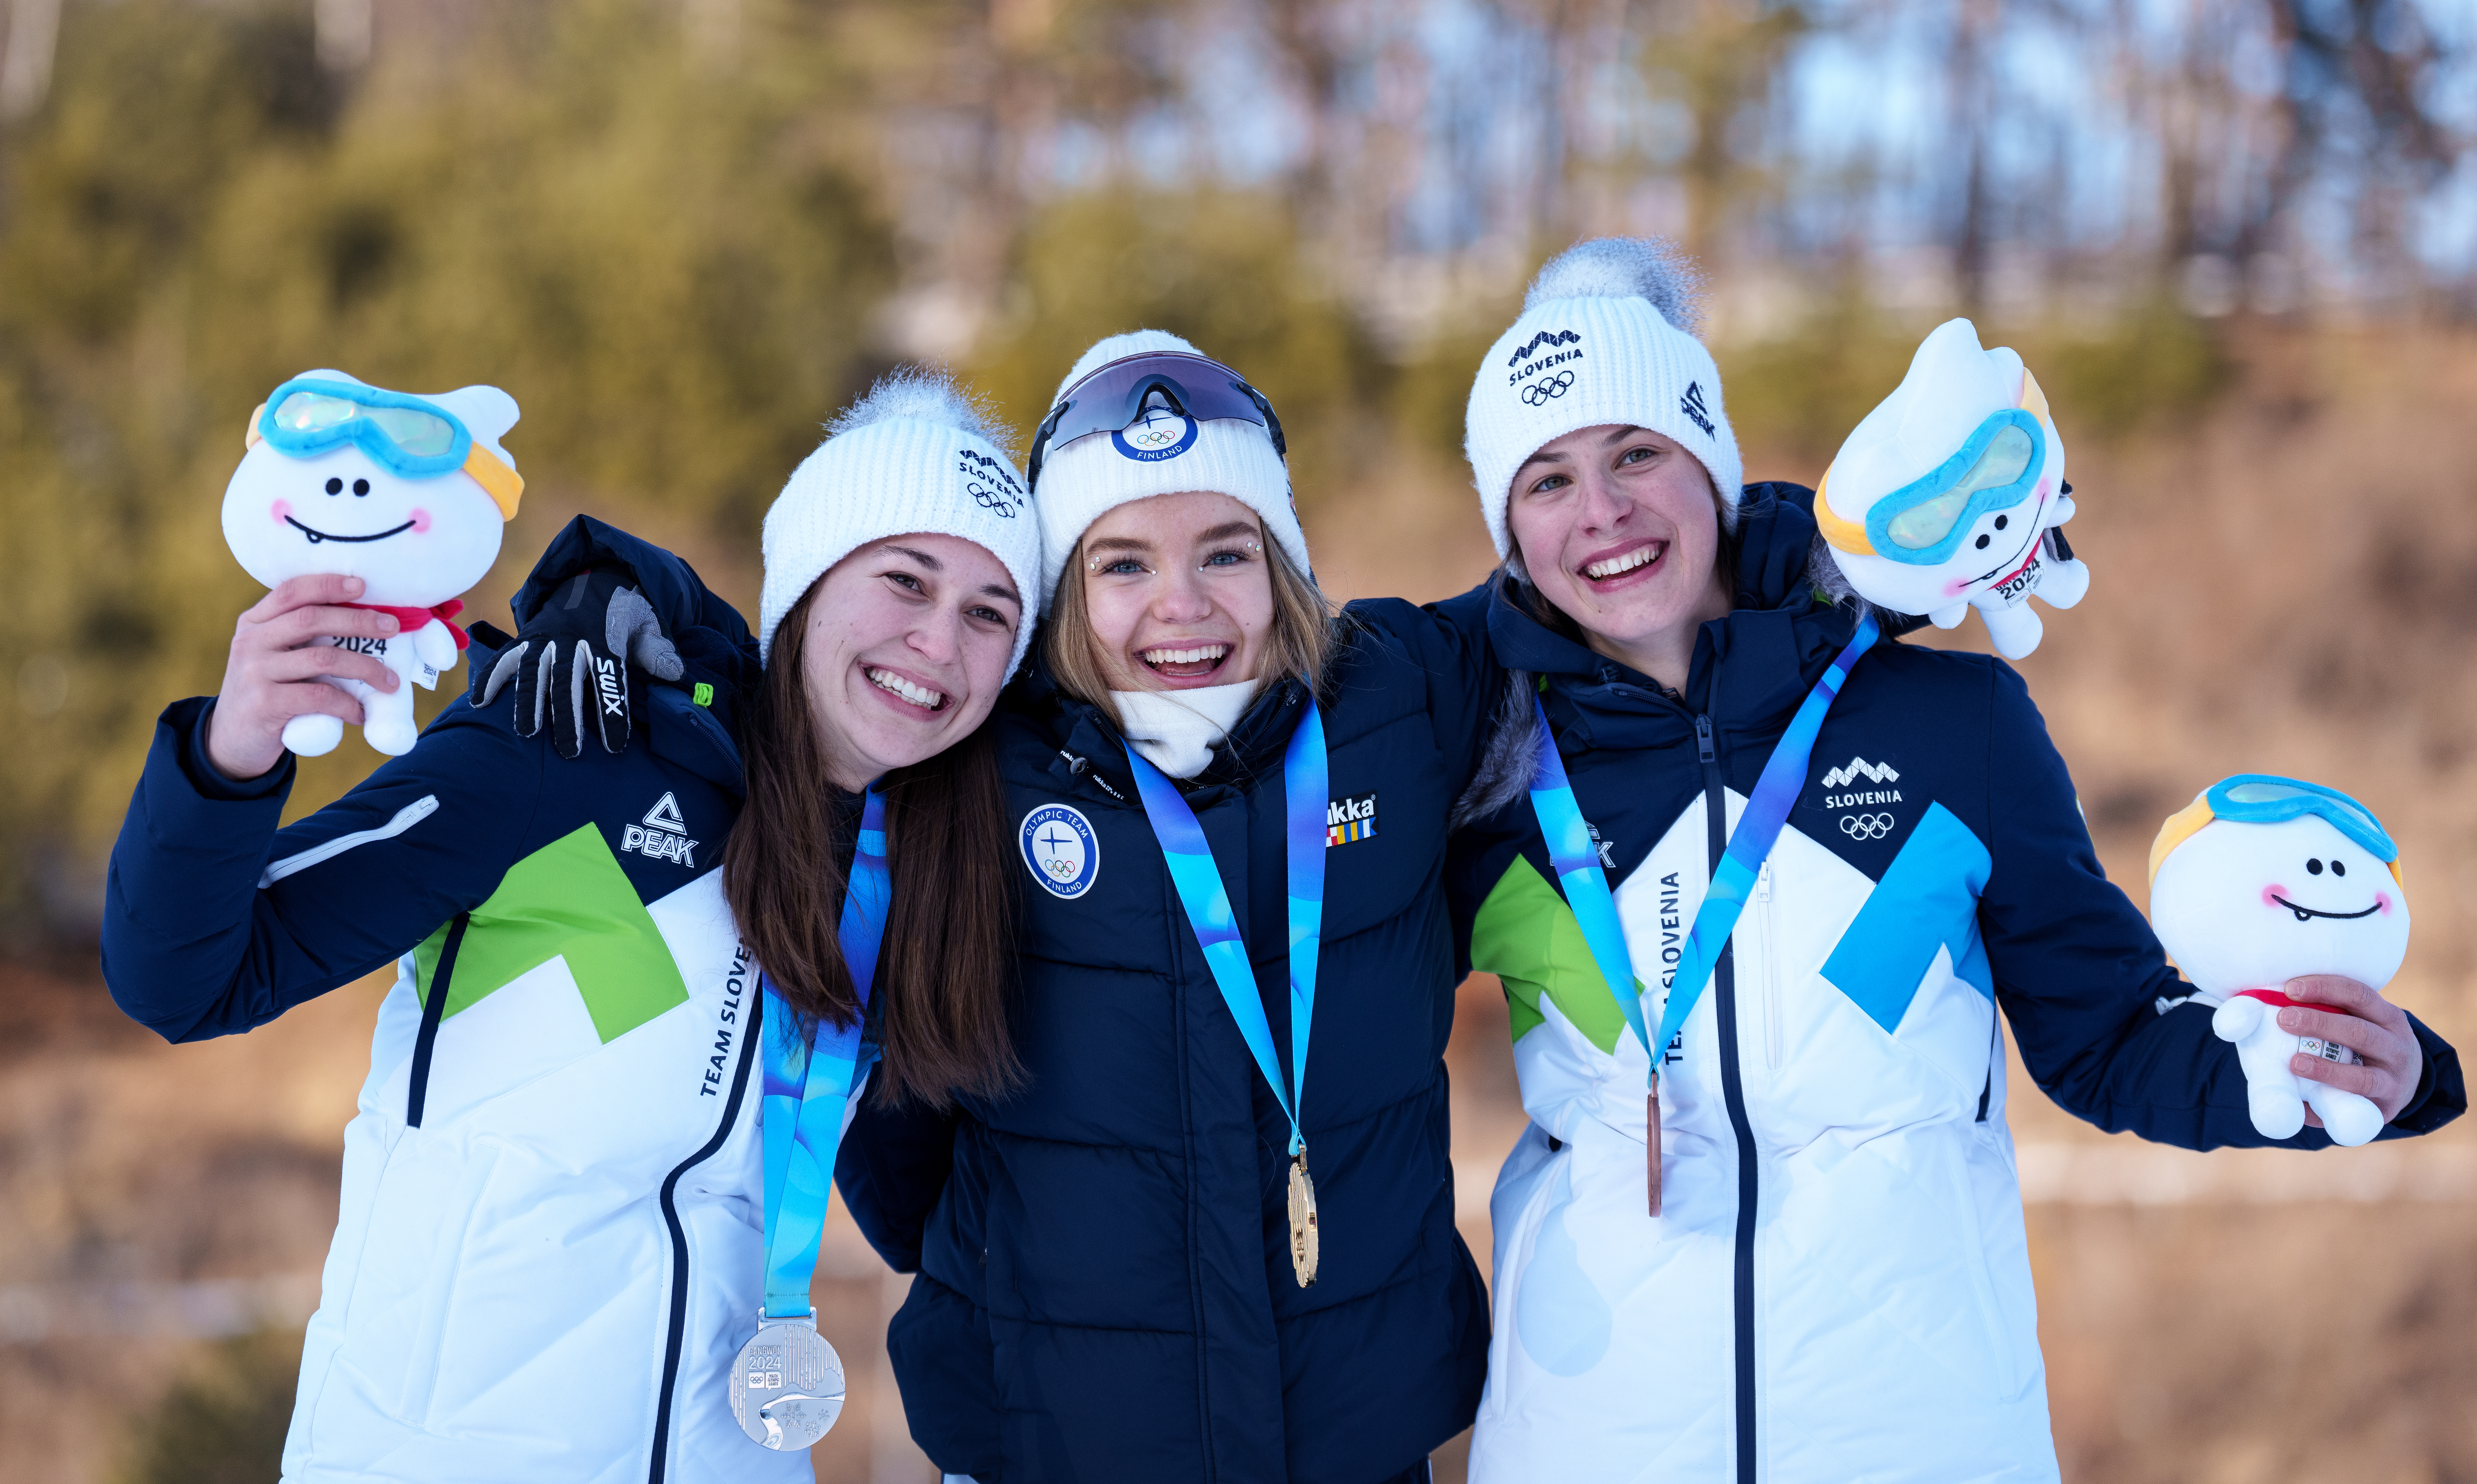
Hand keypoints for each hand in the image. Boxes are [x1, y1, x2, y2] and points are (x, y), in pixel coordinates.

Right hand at [207, 575, 399, 779]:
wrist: (233, 740)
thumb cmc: (269, 692)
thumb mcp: (273, 657)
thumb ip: (300, 638)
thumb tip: (367, 624)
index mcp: (254, 622)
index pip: (292, 591)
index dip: (328, 584)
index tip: (362, 585)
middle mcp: (250, 642)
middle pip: (311, 619)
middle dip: (358, 621)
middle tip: (392, 627)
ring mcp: (254, 672)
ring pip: (322, 659)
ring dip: (365, 668)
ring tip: (390, 683)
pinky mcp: (264, 704)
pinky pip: (318, 696)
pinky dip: (347, 704)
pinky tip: (360, 714)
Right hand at [478, 568, 682, 757]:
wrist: (594, 580)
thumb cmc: (626, 615)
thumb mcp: (648, 626)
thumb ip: (658, 651)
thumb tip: (675, 673)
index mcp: (606, 636)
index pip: (609, 677)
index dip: (612, 711)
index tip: (615, 746)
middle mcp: (573, 636)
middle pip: (567, 676)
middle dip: (567, 714)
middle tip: (570, 752)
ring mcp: (546, 635)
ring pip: (533, 668)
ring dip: (528, 701)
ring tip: (526, 734)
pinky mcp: (527, 636)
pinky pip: (506, 656)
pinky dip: (490, 676)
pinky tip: (479, 703)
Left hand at [2277, 974, 2420, 1125]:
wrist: (2406, 1081)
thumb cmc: (2364, 1043)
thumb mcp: (2360, 1020)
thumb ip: (2328, 1010)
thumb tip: (2256, 1004)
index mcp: (2387, 1016)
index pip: (2359, 995)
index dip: (2326, 988)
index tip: (2290, 988)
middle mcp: (2396, 1047)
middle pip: (2360, 1032)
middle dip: (2320, 1023)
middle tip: (2283, 1019)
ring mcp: (2393, 1081)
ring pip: (2363, 1077)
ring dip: (2326, 1070)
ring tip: (2294, 1063)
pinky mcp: (2383, 1111)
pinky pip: (2356, 1111)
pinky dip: (2325, 1111)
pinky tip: (2302, 1108)